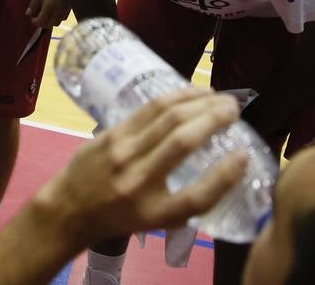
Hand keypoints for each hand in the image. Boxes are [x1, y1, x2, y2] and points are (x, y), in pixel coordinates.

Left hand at [26, 0, 70, 28]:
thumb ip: (34, 3)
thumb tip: (28, 14)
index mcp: (50, 6)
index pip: (42, 21)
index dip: (35, 22)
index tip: (32, 17)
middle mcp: (59, 10)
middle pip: (50, 24)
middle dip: (43, 23)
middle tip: (38, 16)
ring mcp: (67, 9)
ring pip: (58, 22)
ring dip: (51, 21)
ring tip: (46, 13)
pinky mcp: (72, 6)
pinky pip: (64, 17)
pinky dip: (58, 17)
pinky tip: (55, 10)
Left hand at [33, 89, 246, 244]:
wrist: (70, 209)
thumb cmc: (121, 216)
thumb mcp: (157, 220)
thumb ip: (189, 197)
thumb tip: (229, 164)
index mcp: (156, 213)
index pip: (198, 197)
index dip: (226, 176)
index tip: (244, 155)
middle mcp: (139, 183)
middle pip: (184, 143)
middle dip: (215, 119)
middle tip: (235, 109)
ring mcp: (122, 154)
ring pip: (166, 117)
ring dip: (198, 101)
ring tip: (219, 97)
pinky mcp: (111, 134)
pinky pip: (148, 108)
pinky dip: (175, 96)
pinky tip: (192, 93)